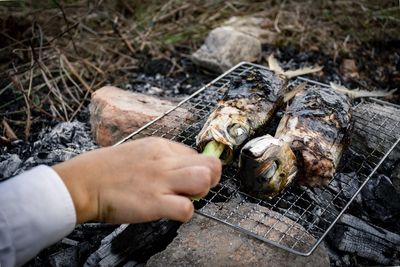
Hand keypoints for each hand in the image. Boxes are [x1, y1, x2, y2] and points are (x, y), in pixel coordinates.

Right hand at [52, 137, 221, 223]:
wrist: (83, 182)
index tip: (187, 178)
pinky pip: (187, 208)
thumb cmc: (107, 169)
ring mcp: (161, 181)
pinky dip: (185, 213)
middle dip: (210, 179)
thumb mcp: (138, 150)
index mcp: (161, 146)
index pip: (197, 154)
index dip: (197, 168)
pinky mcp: (154, 202)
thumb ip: (162, 157)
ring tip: (184, 197)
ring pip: (205, 180)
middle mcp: (165, 161)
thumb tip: (183, 166)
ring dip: (201, 192)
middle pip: (211, 164)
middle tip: (194, 188)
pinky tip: (171, 211)